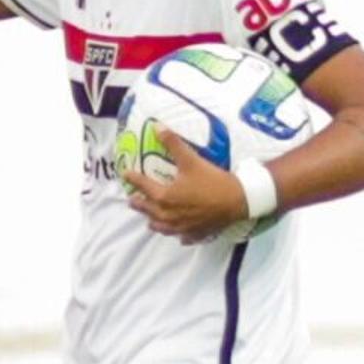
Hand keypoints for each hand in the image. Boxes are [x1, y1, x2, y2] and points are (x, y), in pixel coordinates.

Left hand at [125, 144, 250, 242]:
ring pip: (160, 227)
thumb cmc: (212, 181)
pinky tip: (178, 234)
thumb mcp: (191, 160)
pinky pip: (181, 236)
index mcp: (164, 197)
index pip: (142, 186)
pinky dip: (177, 234)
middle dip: (138, 204)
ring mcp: (180, 227)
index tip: (126, 174)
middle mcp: (168, 215)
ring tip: (150, 219)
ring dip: (153, 221)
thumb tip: (157, 127)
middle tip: (132, 200)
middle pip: (147, 210)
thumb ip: (173, 143)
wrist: (238, 201)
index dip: (133, 179)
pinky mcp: (194, 234)